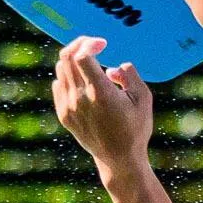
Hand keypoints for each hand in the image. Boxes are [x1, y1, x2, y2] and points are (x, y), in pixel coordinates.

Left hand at [51, 35, 154, 172]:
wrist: (119, 159)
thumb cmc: (135, 128)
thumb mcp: (143, 98)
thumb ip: (130, 75)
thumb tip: (112, 69)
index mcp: (100, 93)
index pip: (82, 56)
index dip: (90, 43)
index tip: (103, 44)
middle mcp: (80, 99)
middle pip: (67, 58)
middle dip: (80, 45)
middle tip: (93, 46)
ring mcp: (69, 108)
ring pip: (61, 70)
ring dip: (73, 60)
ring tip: (89, 63)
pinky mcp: (64, 115)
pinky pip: (58, 86)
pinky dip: (67, 76)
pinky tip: (82, 81)